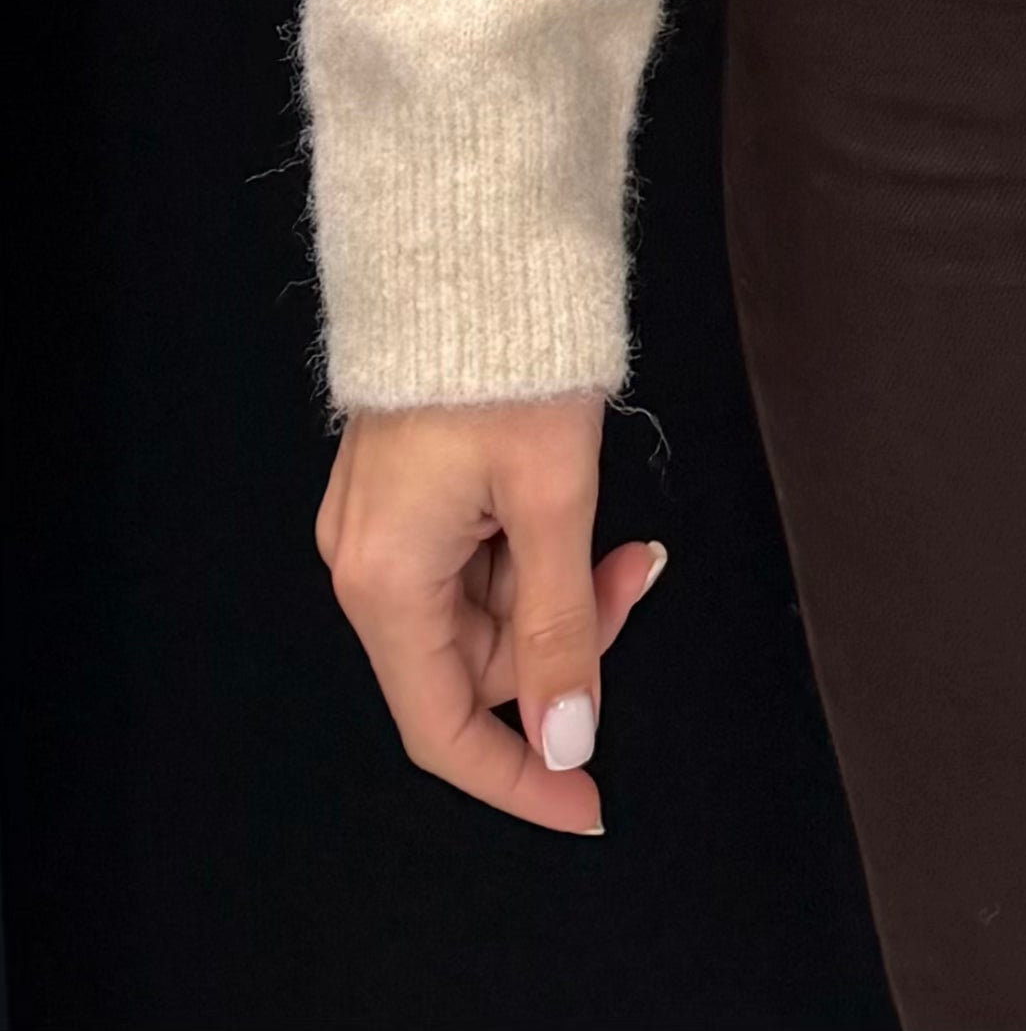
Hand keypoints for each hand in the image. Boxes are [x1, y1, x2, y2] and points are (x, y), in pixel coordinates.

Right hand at [317, 394, 663, 833]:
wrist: (472, 246)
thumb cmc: (508, 359)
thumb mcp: (553, 500)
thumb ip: (561, 629)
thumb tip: (568, 736)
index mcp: (383, 579)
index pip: (444, 727)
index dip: (520, 775)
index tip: (588, 804)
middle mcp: (365, 562)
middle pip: (473, 663)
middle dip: (566, 639)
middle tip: (636, 571)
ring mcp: (381, 526)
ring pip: (482, 608)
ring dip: (557, 586)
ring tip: (615, 526)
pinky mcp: (405, 491)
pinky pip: (473, 559)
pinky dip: (531, 548)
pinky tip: (567, 501)